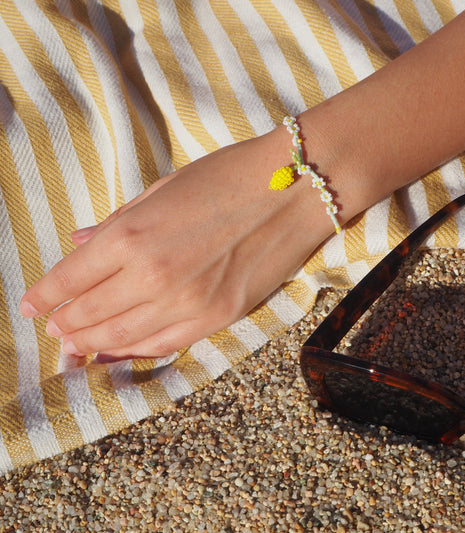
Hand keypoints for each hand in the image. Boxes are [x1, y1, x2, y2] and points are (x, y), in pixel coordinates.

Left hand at [20, 130, 332, 358]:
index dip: (45, 295)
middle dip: (65, 323)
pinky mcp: (218, 317)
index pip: (70, 278)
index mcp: (133, 235)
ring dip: (93, 343)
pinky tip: (120, 351)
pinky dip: (136, 351)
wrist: (293, 189)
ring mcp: (187, 303)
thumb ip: (119, 221)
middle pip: (91, 313)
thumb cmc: (228, 176)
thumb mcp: (165, 188)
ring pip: (123, 337)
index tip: (30, 307)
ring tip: (76, 346)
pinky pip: (165, 344)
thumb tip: (81, 243)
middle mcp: (152, 276)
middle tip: (54, 329)